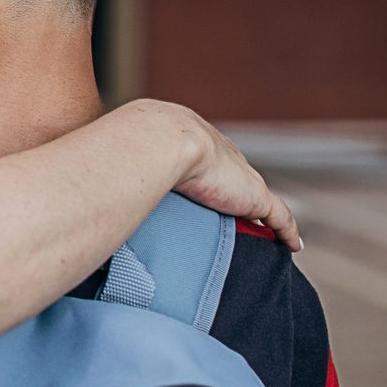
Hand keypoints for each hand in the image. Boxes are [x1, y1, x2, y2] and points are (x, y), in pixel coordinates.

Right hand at [128, 100, 301, 250]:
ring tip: (263, 235)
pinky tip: (292, 246)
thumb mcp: (128, 154)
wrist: (162, 139)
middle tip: (234, 218)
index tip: (210, 194)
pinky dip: (286, 231)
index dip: (213, 178)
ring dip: (260, 216)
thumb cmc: (136, 146)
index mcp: (194, 139)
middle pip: (236, 179)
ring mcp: (240, 176)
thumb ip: (118, 167)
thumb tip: (93, 183)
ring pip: (257, 199)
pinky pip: (278, 218)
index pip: (211, 161)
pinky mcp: (255, 197)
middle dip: (237, 195)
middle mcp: (222, 153)